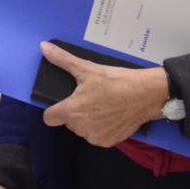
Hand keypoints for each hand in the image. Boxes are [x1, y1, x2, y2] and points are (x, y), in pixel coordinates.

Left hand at [40, 41, 167, 146]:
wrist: (146, 94)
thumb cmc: (115, 81)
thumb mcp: (87, 68)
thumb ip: (62, 59)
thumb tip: (44, 47)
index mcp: (71, 111)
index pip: (49, 118)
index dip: (54, 110)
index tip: (63, 103)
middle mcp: (80, 128)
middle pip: (69, 121)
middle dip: (77, 111)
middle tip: (91, 98)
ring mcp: (94, 137)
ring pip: (84, 129)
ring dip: (90, 120)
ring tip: (103, 105)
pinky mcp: (108, 142)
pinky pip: (98, 135)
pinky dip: (103, 128)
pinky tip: (112, 115)